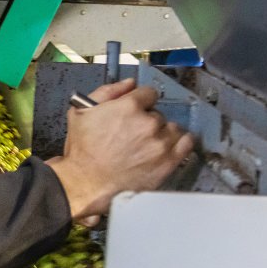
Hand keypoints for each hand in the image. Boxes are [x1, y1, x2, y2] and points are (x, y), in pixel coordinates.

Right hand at [45, 79, 193, 225]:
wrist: (86, 184)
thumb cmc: (82, 152)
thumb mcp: (81, 112)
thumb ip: (107, 91)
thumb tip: (129, 83)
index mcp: (128, 107)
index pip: (149, 93)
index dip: (141, 102)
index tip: (137, 111)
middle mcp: (148, 123)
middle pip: (159, 113)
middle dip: (148, 121)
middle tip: (135, 134)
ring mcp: (160, 143)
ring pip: (173, 128)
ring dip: (163, 133)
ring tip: (149, 144)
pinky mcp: (168, 162)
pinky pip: (186, 144)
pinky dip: (180, 143)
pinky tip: (169, 147)